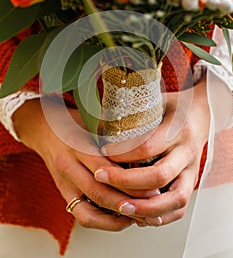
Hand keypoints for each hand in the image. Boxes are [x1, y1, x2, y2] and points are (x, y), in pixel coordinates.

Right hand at [12, 96, 141, 229]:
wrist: (43, 128)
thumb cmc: (73, 122)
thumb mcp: (93, 121)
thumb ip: (115, 133)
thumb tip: (145, 144)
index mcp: (78, 147)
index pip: (107, 170)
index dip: (131, 183)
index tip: (153, 188)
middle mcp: (68, 167)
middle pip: (99, 193)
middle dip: (128, 203)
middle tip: (152, 205)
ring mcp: (64, 183)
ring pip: (89, 210)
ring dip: (116, 218)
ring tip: (139, 217)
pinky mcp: (63, 192)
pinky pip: (81, 215)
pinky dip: (102, 222)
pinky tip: (120, 219)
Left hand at [94, 77, 209, 225]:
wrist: (201, 114)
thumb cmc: (174, 107)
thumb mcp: (156, 102)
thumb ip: (133, 113)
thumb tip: (99, 122)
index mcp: (178, 129)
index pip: (148, 147)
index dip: (123, 153)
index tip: (102, 153)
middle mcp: (187, 152)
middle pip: (159, 175)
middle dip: (127, 181)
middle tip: (101, 178)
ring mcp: (192, 170)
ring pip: (176, 198)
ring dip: (147, 208)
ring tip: (122, 208)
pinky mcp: (191, 181)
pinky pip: (181, 206)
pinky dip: (162, 216)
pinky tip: (142, 217)